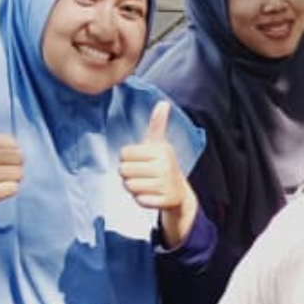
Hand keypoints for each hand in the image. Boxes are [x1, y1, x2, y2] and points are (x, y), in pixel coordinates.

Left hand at [119, 101, 198, 246]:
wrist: (179, 192)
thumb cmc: (162, 165)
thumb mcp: (160, 144)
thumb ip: (158, 124)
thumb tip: (164, 102)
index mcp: (161, 150)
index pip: (124, 153)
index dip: (128, 159)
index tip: (141, 161)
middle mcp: (164, 166)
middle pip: (124, 170)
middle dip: (129, 174)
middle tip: (142, 174)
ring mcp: (165, 184)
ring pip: (129, 186)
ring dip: (134, 187)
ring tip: (146, 184)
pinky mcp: (164, 200)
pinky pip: (139, 200)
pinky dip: (142, 199)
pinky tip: (151, 195)